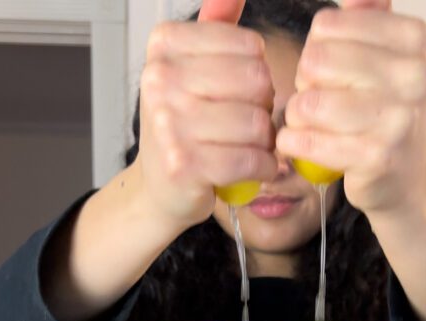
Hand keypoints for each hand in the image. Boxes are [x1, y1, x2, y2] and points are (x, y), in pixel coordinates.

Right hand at [135, 0, 276, 230]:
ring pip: (257, 123)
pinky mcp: (185, 165)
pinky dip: (264, 168)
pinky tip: (255, 169)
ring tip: (249, 148)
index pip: (250, 47)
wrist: (160, 189)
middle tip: (248, 124)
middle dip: (264, 108)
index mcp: (165, 46)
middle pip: (257, 82)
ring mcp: (169, 123)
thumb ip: (216, 27)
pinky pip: (251, 160)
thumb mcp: (193, 68)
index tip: (239, 93)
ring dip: (265, 142)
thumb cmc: (183, 129)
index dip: (258, 75)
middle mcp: (160, 79)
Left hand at [277, 0, 425, 218]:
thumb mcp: (387, 55)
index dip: (315, 49)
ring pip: (310, 103)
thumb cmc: (386, 113)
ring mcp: (397, 119)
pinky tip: (296, 143)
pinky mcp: (376, 157)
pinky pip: (310, 141)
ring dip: (296, 115)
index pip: (327, 25)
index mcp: (412, 39)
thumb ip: (369, 15)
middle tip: (316, 100)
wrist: (406, 176)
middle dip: (304, 82)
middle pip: (316, 61)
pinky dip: (292, 142)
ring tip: (307, 124)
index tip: (331, 72)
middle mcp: (412, 75)